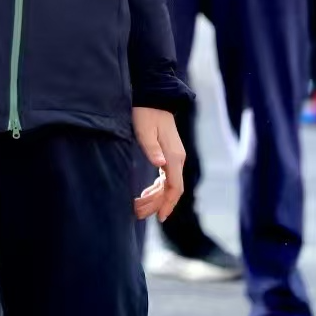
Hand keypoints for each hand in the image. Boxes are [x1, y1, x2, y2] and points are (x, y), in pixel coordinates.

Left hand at [131, 106, 186, 221]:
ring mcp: (174, 157)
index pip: (174, 187)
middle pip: (171, 190)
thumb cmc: (146, 113)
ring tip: (138, 207)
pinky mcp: (169, 155)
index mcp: (174, 156)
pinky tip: (145, 195)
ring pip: (168, 186)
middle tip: (139, 214)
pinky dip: (157, 189)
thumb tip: (161, 165)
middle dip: (156, 204)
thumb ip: (152, 148)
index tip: (159, 217)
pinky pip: (166, 178)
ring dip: (155, 198)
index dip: (167, 204)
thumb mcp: (145, 130)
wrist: (153, 98)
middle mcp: (177, 159)